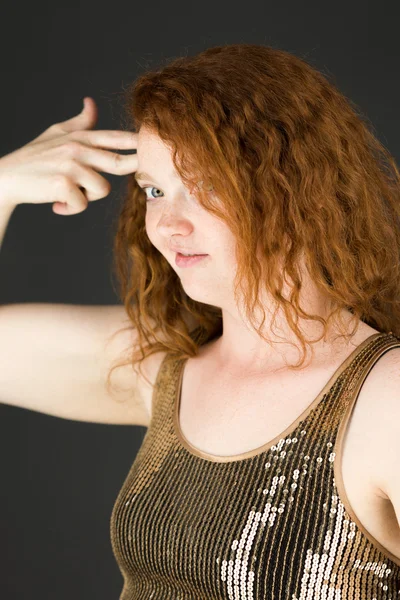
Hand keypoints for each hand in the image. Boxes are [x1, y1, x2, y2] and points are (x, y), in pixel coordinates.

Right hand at [0, 97, 137, 214]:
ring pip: (101, 189)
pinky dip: (70, 209)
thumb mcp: (56, 133)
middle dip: (133, 169)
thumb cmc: (34, 157)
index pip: (115, 138)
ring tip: (68, 193)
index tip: (155, 143)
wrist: (6, 177)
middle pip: (119, 163)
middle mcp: (77, 148)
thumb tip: (91, 102)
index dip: (137, 141)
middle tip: (143, 172)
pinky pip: (82, 203)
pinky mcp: (63, 183)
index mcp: (79, 137)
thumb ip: (80, 123)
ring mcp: (71, 165)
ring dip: (86, 197)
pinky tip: (57, 203)